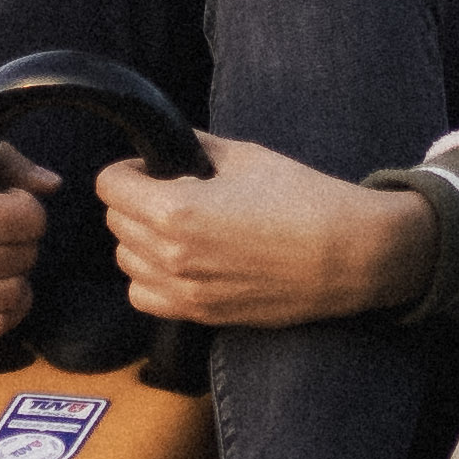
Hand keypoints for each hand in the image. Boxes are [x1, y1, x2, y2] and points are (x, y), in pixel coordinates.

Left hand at [105, 145, 439, 331]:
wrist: (349, 256)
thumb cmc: (304, 201)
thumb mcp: (246, 157)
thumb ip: (195, 148)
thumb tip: (168, 144)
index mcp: (175, 211)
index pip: (109, 185)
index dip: (129, 169)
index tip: (150, 167)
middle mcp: (170, 256)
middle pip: (115, 222)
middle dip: (134, 201)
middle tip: (169, 191)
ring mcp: (185, 291)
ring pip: (125, 260)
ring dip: (140, 239)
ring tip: (176, 227)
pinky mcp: (202, 314)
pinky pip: (144, 296)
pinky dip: (150, 278)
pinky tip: (179, 261)